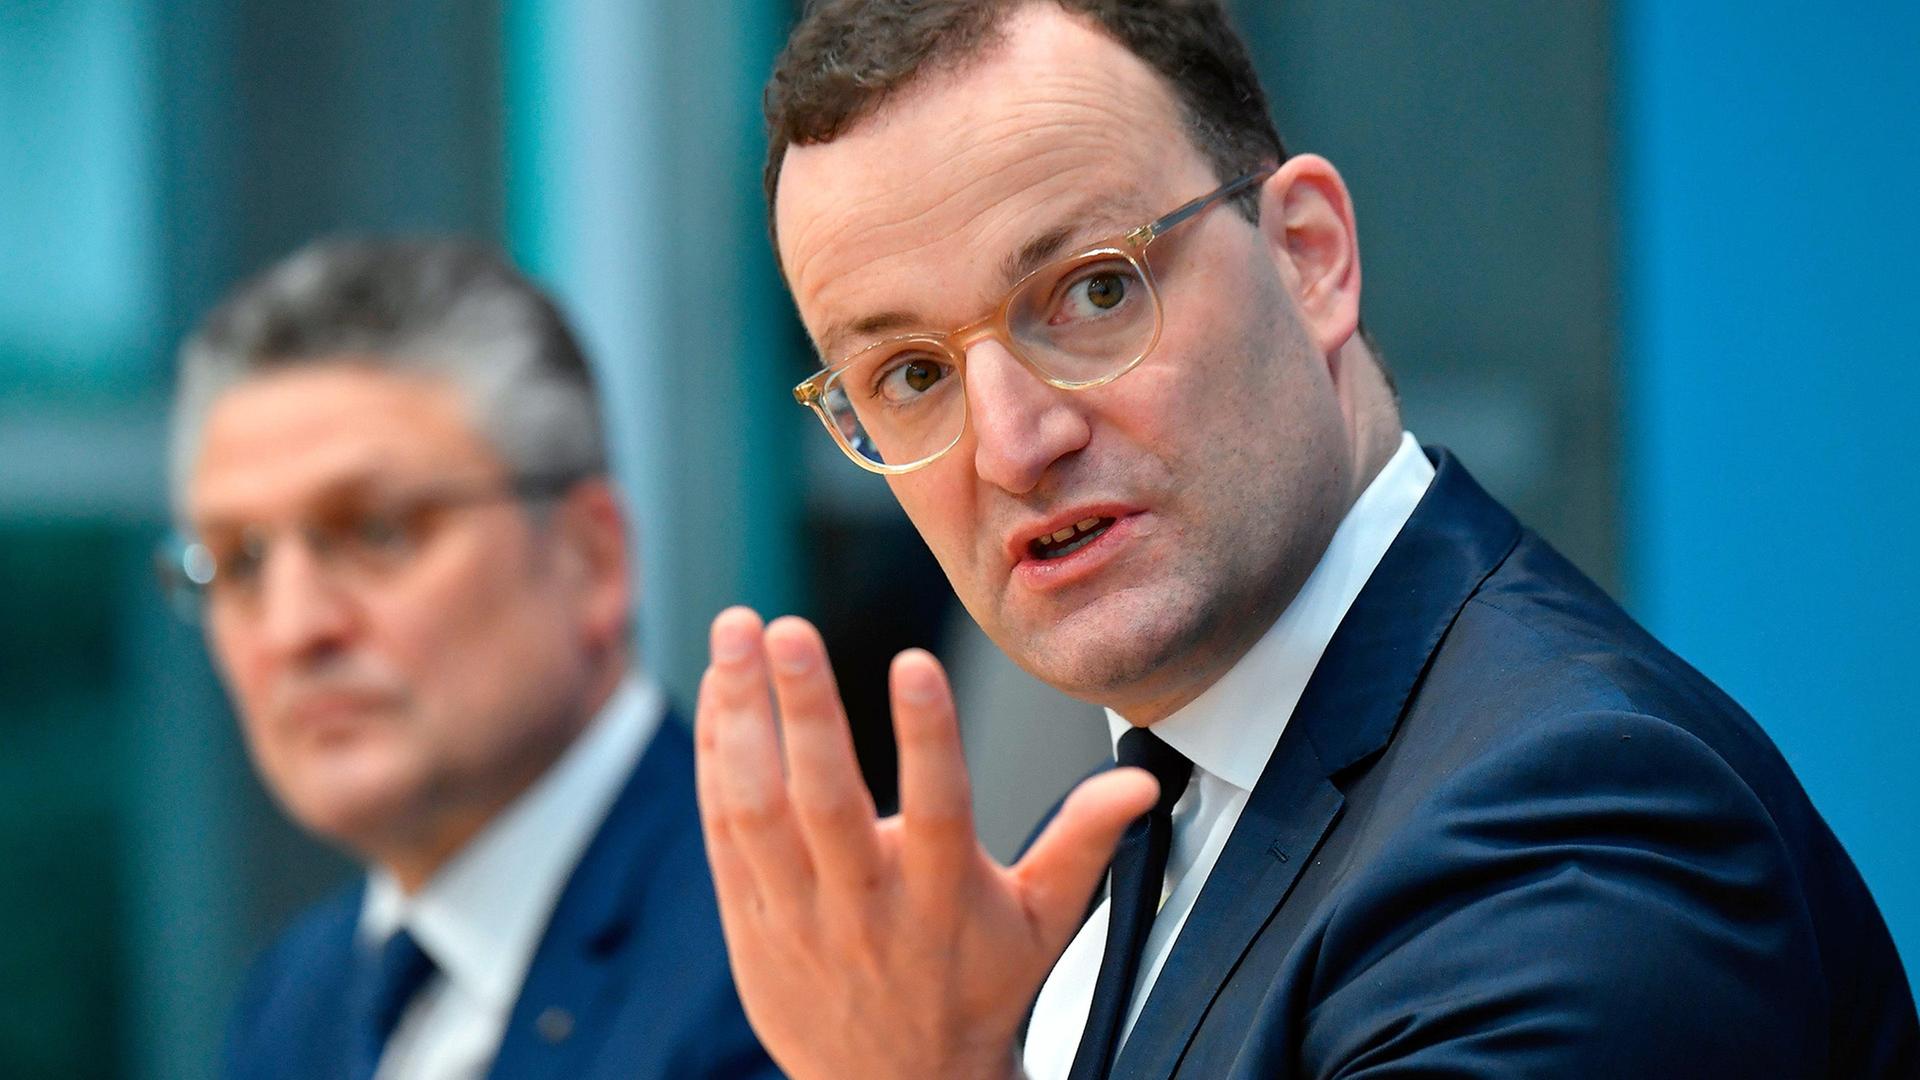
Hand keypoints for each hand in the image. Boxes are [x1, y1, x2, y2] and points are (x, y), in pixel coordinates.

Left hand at [695, 607, 1158, 1079]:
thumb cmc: (975, 992)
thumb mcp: (1042, 925)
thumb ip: (1084, 843)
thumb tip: (1141, 782)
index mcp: (944, 897)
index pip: (939, 808)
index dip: (928, 737)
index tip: (915, 663)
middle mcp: (866, 903)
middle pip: (827, 802)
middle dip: (805, 710)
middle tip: (786, 630)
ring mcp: (798, 913)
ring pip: (757, 809)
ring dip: (741, 718)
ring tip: (734, 632)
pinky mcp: (749, 919)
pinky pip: (720, 829)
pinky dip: (714, 756)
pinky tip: (716, 690)